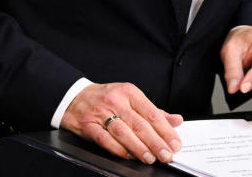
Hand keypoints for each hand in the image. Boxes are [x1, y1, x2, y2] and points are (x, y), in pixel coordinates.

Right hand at [60, 82, 182, 163]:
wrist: (75, 97)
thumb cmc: (106, 99)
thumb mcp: (131, 98)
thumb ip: (153, 111)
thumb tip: (176, 121)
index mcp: (130, 93)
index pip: (151, 113)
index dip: (165, 130)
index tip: (175, 143)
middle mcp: (116, 101)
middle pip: (140, 124)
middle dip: (156, 142)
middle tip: (166, 155)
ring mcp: (101, 113)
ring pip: (124, 132)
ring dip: (139, 148)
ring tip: (150, 158)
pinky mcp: (89, 125)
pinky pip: (105, 140)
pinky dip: (118, 149)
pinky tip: (129, 156)